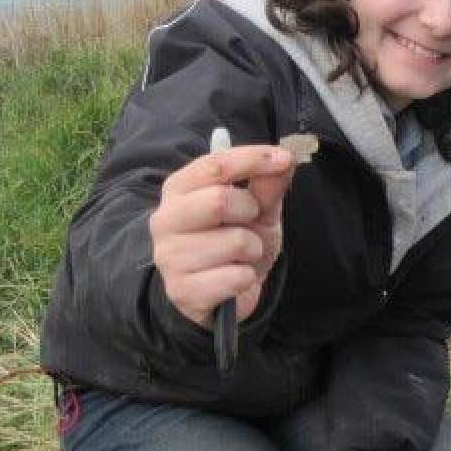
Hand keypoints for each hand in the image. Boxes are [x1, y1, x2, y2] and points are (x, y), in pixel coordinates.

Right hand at [149, 144, 294, 326]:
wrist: (225, 292)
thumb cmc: (236, 241)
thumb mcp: (257, 209)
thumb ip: (267, 185)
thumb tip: (285, 160)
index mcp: (179, 189)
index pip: (215, 165)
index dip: (253, 159)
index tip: (285, 159)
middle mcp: (165, 219)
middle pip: (219, 201)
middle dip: (250, 211)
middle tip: (250, 220)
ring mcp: (170, 257)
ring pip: (235, 242)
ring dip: (253, 249)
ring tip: (240, 255)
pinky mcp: (182, 290)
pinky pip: (236, 277)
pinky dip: (247, 277)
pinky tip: (232, 278)